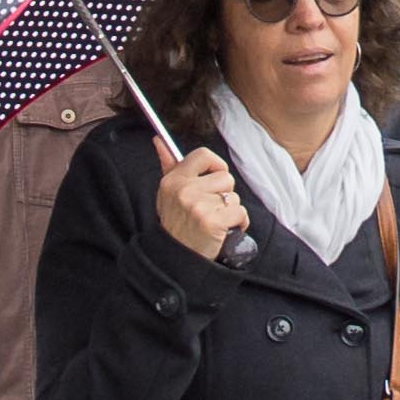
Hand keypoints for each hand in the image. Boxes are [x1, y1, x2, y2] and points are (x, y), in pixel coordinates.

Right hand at [154, 144, 250, 260]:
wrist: (177, 258)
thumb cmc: (176, 224)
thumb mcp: (166, 194)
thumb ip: (168, 166)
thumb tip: (159, 141)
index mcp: (173, 180)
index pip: (203, 155)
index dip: (216, 165)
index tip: (214, 178)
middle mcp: (184, 190)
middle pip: (225, 177)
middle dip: (224, 194)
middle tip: (210, 209)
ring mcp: (198, 206)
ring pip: (234, 197)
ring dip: (230, 210)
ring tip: (215, 221)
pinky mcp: (212, 222)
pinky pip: (240, 213)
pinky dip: (239, 223)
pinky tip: (225, 230)